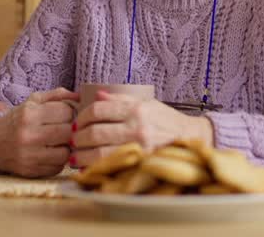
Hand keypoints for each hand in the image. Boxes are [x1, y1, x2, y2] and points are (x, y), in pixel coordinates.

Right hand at [0, 88, 77, 176]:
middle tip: (68, 129)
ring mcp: (29, 156)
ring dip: (67, 147)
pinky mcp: (31, 171)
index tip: (67, 115)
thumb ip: (57, 95)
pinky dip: (59, 161)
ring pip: (65, 153)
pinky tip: (52, 153)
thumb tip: (81, 96)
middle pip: (68, 133)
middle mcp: (28, 135)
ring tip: (60, 142)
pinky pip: (57, 167)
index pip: (66, 112)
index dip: (71, 112)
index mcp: (29, 114)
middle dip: (72, 130)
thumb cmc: (19, 120)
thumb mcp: (33, 102)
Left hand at [71, 91, 212, 167]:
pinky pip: (111, 167)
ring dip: (81, 155)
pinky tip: (87, 168)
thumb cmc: (166, 120)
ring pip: (99, 153)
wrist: (191, 138)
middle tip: (72, 139)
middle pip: (94, 132)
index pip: (97, 110)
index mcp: (136, 109)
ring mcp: (139, 147)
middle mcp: (137, 127)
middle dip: (77, 137)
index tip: (77, 122)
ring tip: (76, 155)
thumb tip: (97, 95)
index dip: (81, 117)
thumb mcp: (146, 103)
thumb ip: (120, 99)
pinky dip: (94, 168)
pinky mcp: (141, 163)